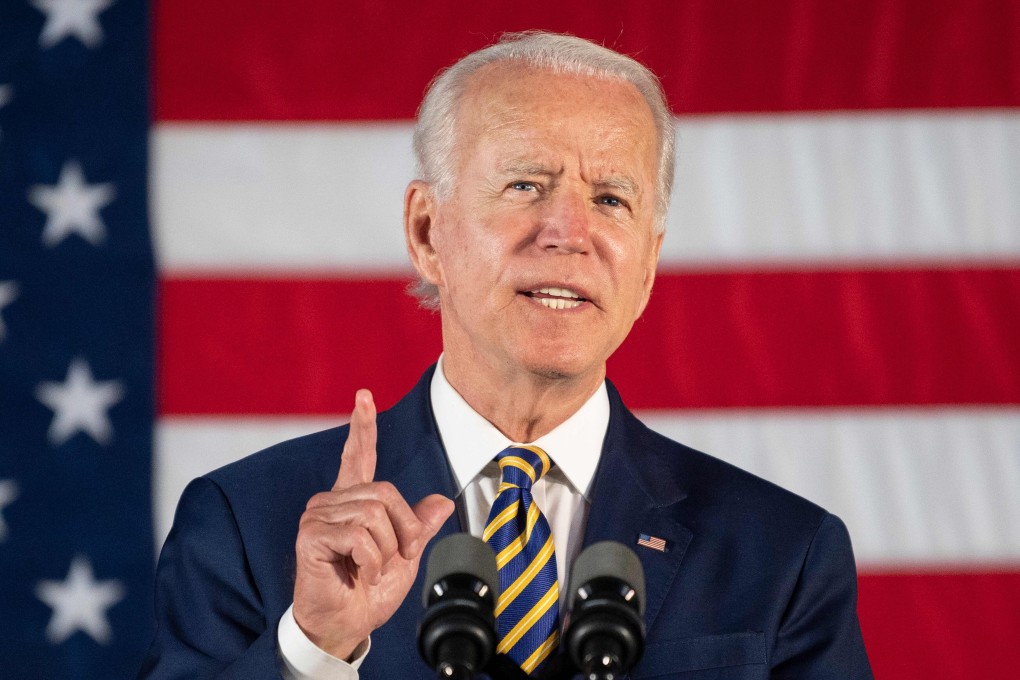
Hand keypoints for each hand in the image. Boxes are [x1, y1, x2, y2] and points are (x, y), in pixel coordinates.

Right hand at [292, 389, 453, 658]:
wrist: (347, 624)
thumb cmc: (368, 591)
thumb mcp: (405, 556)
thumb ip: (419, 527)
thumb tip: (441, 502)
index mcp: (353, 501)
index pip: (358, 456)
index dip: (363, 427)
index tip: (364, 396)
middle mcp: (332, 501)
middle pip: (386, 493)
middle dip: (402, 531)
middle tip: (391, 560)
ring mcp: (318, 516)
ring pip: (375, 514)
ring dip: (385, 550)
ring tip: (368, 569)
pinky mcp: (311, 534)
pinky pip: (360, 535)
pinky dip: (370, 561)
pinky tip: (357, 573)